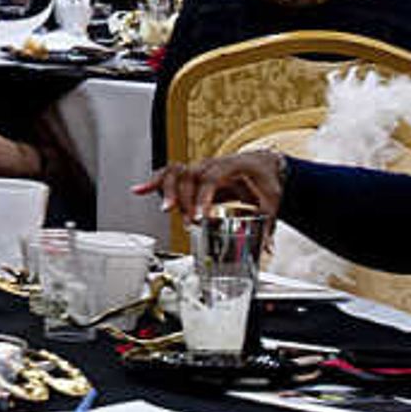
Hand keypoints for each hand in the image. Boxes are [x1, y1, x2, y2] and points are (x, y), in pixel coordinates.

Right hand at [136, 150, 287, 221]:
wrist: (260, 164)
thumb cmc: (263, 178)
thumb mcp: (271, 198)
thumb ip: (268, 223)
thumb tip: (267, 246)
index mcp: (230, 166)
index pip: (211, 178)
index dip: (203, 196)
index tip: (201, 215)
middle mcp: (210, 164)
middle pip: (189, 175)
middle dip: (186, 199)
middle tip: (190, 221)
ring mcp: (198, 168)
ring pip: (175, 173)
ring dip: (167, 191)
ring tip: (166, 209)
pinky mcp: (191, 176)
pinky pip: (168, 175)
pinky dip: (153, 182)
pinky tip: (139, 190)